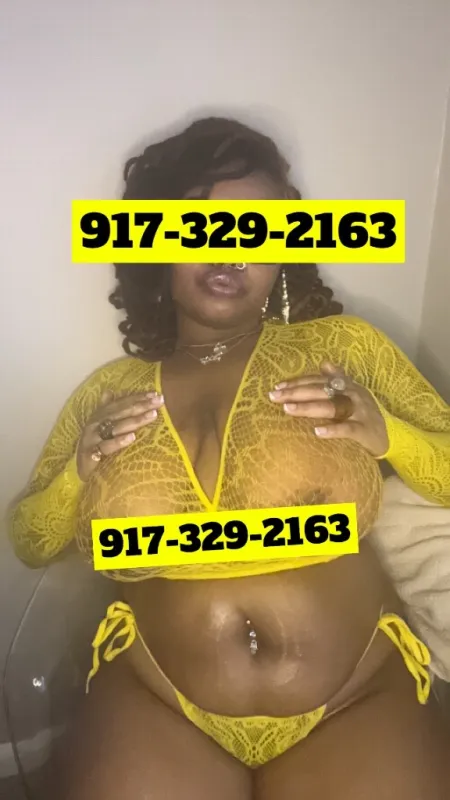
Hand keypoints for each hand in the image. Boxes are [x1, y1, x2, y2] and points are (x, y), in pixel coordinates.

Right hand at [77, 390, 163, 480]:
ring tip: (152, 415)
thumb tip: (109, 390)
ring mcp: (93, 438)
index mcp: (100, 416)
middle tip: (159, 401)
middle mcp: (96, 424)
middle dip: (142, 406)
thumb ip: (106, 408)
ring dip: (135, 420)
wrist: (77, 470)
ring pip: (117, 427)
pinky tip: (132, 437)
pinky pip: (106, 447)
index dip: (138, 397)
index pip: (121, 403)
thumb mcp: (99, 427)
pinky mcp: (90, 454)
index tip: (156, 394)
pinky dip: (118, 442)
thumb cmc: (93, 445)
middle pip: (122, 412)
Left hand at [269, 362, 388, 457]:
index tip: (277, 386)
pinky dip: (333, 430)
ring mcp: (359, 412)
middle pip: (320, 391)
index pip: (317, 381)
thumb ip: (337, 377)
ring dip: (308, 407)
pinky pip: (347, 429)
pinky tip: (317, 432)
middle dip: (296, 393)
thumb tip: (323, 362)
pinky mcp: (365, 430)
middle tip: (274, 396)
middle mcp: (352, 395)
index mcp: (346, 386)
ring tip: (288, 409)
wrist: (391, 435)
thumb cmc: (365, 413)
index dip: (297, 382)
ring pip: (331, 407)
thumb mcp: (353, 393)